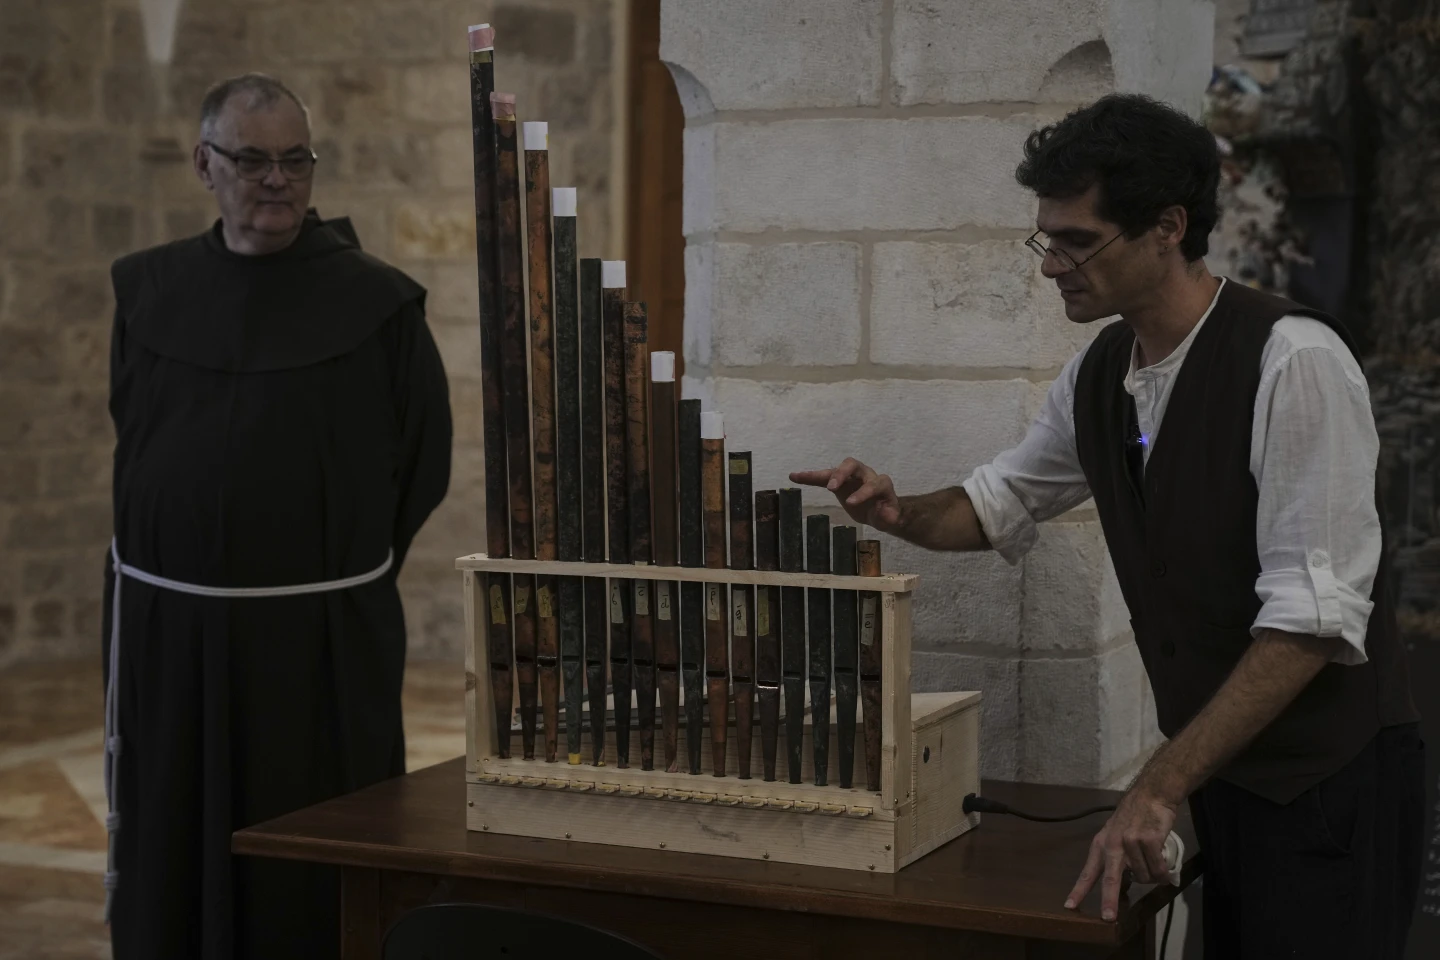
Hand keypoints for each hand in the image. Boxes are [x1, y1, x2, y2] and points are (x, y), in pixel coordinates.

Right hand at [789, 458, 901, 531]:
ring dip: (820, 474)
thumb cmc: (885, 513)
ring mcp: (851, 476)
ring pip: (836, 469)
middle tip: (831, 488)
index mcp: (880, 483)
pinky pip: (823, 477)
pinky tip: (794, 476)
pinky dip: (809, 477)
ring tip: (800, 477)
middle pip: (853, 465)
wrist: (879, 510)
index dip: (863, 492)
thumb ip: (890, 516)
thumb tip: (887, 515)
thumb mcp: (890, 518)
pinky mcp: (839, 481)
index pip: (872, 484)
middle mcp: (866, 474)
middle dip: (841, 474)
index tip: (851, 503)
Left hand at [1064, 788, 1176, 921]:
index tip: (1069, 906)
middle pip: (1110, 878)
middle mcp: (1113, 844)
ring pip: (1143, 878)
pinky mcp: (1148, 841)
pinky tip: (1165, 867)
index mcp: (1100, 844)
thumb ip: (1116, 857)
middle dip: (1108, 900)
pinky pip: (1158, 869)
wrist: (1151, 795)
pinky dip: (1163, 873)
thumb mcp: (1115, 834)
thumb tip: (1122, 885)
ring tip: (1154, 864)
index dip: (1079, 890)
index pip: (1088, 871)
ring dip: (1152, 878)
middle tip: (1108, 918)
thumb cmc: (1133, 817)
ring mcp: (1130, 842)